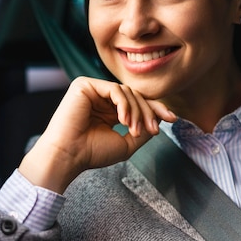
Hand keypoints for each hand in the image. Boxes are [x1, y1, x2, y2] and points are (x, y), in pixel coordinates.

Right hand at [18, 76, 176, 192]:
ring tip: (135, 130)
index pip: (136, 104)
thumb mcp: (126, 143)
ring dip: (137, 112)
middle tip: (155, 128)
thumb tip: (160, 119)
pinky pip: (115, 89)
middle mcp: (100, 99)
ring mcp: (92, 90)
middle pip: (135, 96)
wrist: (68, 156)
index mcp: (107, 111)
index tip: (173, 118)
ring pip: (127, 92)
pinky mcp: (84, 85)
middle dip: (149, 112)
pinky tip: (124, 120)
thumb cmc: (91, 153)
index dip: (155, 110)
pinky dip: (124, 104)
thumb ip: (143, 130)